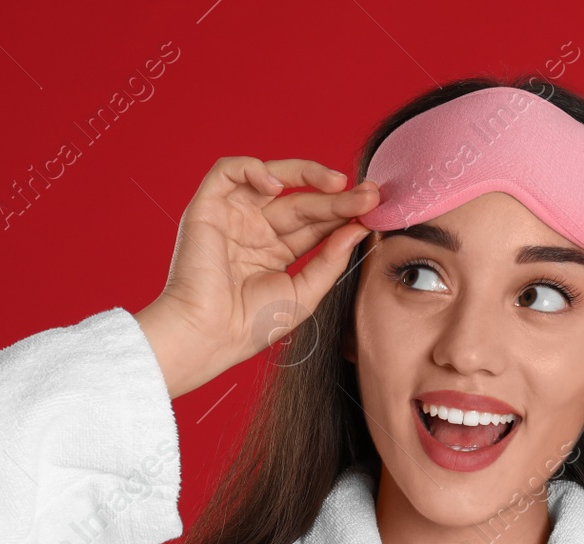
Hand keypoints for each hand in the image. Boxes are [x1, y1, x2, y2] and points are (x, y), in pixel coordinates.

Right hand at [134, 157, 379, 398]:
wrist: (209, 335)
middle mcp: (257, 229)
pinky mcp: (208, 207)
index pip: (317, 223)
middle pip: (302, 201)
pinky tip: (278, 186)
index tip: (375, 209)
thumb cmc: (251, 325)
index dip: (344, 213)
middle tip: (369, 194)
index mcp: (278, 250)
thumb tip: (359, 229)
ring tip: (337, 183)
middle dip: (337, 197)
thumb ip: (331, 260)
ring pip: (273, 178)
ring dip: (306, 174)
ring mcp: (234, 216)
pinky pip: (228, 171)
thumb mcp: (304, 294)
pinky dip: (252, 168)